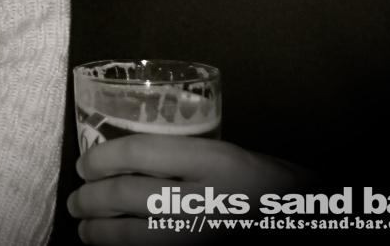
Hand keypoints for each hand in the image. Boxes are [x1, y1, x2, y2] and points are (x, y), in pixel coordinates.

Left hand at [67, 136, 309, 242]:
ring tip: (87, 231)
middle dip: (91, 200)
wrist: (312, 220)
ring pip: (135, 236)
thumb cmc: (278, 189)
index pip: (140, 152)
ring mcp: (207, 238)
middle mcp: (210, 201)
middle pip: (127, 195)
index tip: (84, 165)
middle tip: (76, 203)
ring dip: (101, 233)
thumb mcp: (237, 159)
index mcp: (218, 163)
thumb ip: (189, 159)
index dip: (101, 159)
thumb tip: (129, 161)